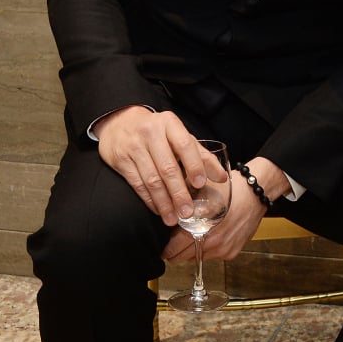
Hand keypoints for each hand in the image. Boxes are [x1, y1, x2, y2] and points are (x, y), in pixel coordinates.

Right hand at [93, 106, 227, 225]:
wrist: (120, 123)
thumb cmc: (158, 133)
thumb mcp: (180, 136)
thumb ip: (202, 156)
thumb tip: (223, 177)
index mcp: (170, 124)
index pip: (185, 145)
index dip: (194, 165)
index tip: (201, 184)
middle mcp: (151, 133)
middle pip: (167, 167)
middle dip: (179, 193)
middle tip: (187, 212)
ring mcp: (134, 147)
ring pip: (151, 179)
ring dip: (164, 202)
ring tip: (173, 218)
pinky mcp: (121, 160)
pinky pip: (137, 184)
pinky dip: (149, 200)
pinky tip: (158, 210)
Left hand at [163, 157, 288, 262]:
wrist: (255, 193)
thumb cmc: (230, 189)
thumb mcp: (200, 190)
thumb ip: (182, 204)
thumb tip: (165, 214)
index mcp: (202, 225)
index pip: (174, 248)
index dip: (166, 248)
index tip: (163, 246)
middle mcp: (213, 240)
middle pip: (183, 258)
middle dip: (176, 251)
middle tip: (175, 243)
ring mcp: (223, 248)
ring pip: (197, 258)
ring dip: (193, 250)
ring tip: (195, 234)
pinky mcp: (232, 252)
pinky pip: (212, 256)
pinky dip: (208, 249)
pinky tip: (211, 235)